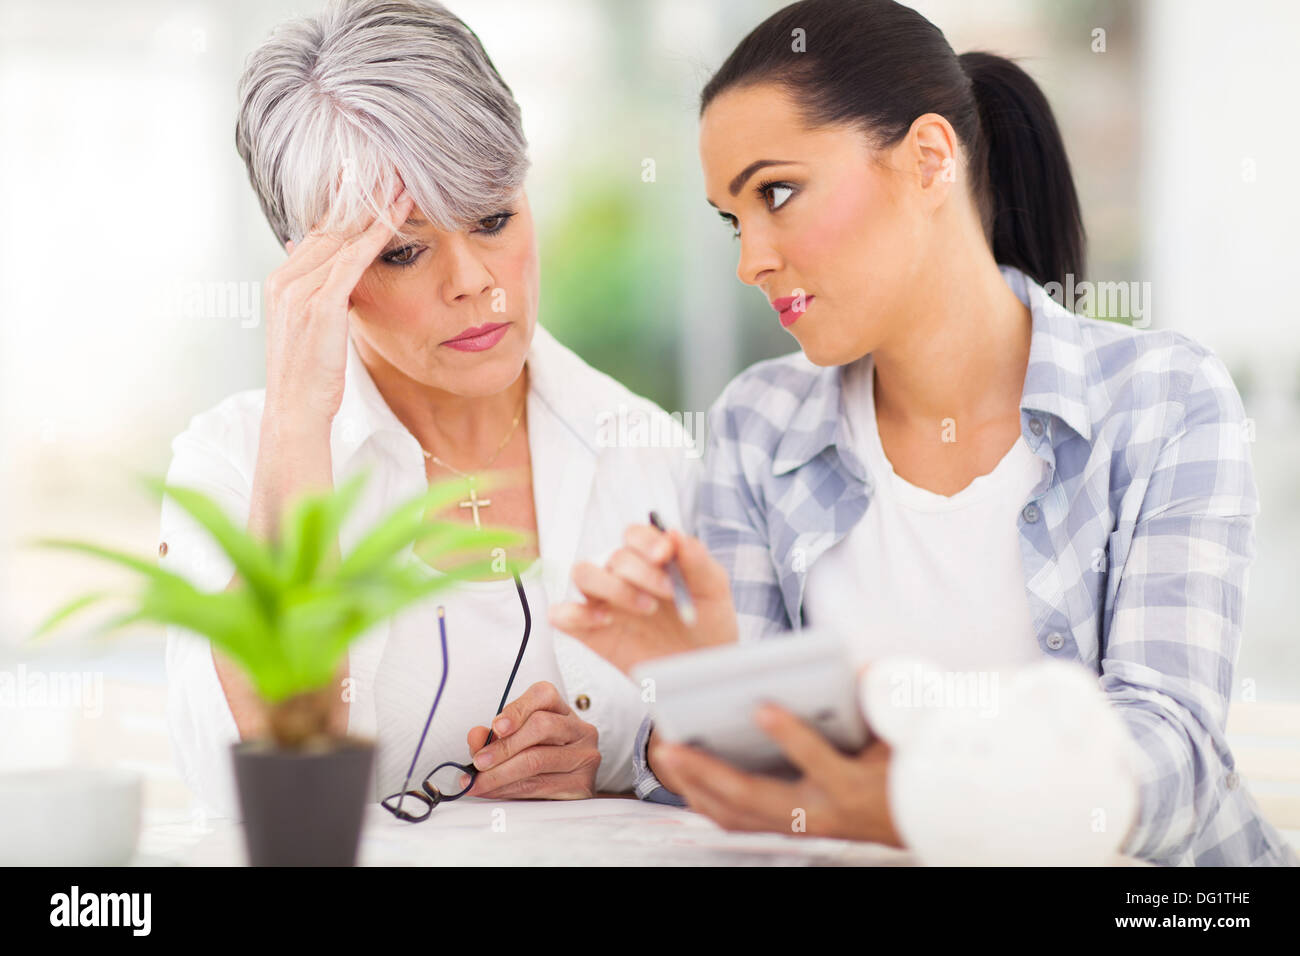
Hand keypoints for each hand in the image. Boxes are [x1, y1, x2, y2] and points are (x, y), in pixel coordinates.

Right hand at [263, 186, 413, 423]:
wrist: (296, 411)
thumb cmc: (311, 376)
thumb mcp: (314, 329)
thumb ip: (322, 297)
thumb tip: (338, 278)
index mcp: (282, 280)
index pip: (318, 231)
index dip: (348, 205)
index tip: (372, 179)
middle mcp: (286, 278)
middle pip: (330, 225)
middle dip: (362, 196)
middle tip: (391, 167)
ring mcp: (299, 290)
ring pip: (342, 236)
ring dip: (375, 207)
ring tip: (402, 181)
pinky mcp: (319, 305)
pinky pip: (353, 259)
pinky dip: (377, 234)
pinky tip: (398, 215)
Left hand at [462, 681, 599, 799]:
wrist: (566, 794)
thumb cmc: (541, 762)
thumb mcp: (516, 743)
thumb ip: (494, 738)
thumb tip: (476, 736)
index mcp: (562, 711)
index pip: (543, 695)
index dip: (517, 709)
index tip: (496, 726)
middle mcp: (579, 730)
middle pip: (541, 726)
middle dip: (503, 746)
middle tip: (479, 761)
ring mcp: (584, 757)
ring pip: (537, 759)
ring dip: (501, 773)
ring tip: (479, 781)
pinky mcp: (581, 785)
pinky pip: (539, 786)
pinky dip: (510, 789)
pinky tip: (493, 790)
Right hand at [548, 523, 737, 673]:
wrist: (704, 667)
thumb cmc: (707, 623)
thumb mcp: (713, 589)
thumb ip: (697, 560)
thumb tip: (674, 534)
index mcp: (649, 558)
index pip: (634, 534)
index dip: (646, 541)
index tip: (666, 555)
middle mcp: (623, 576)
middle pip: (613, 556)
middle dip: (641, 572)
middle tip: (670, 592)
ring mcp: (604, 602)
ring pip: (583, 574)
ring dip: (612, 587)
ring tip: (646, 608)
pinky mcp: (590, 632)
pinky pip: (563, 615)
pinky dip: (574, 613)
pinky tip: (604, 621)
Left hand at [652, 704, 904, 847]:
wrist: (923, 821)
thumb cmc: (909, 765)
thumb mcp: (904, 732)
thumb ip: (881, 700)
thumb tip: (855, 667)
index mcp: (853, 787)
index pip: (818, 762)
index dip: (790, 735)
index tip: (761, 706)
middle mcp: (821, 814)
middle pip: (755, 798)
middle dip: (709, 771)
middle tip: (672, 744)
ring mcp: (801, 827)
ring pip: (737, 815)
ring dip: (696, 785)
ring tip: (666, 752)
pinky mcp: (787, 829)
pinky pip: (735, 820)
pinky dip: (704, 796)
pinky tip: (682, 771)